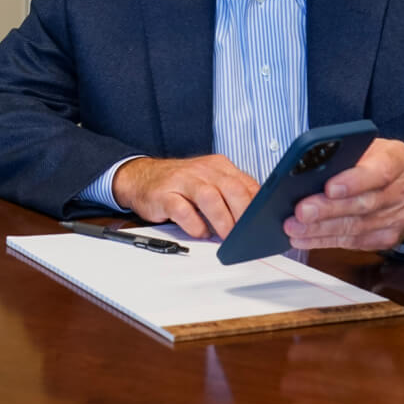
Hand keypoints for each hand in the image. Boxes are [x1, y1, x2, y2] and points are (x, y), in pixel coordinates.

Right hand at [112, 155, 258, 238]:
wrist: (139, 176)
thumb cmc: (179, 184)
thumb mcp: (209, 182)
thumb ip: (231, 195)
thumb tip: (256, 219)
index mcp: (218, 166)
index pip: (247, 184)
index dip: (259, 206)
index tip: (264, 224)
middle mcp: (202, 170)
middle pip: (232, 188)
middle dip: (243, 214)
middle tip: (246, 235)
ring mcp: (182, 181)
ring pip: (209, 197)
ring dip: (222, 220)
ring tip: (226, 238)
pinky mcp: (164, 195)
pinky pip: (182, 210)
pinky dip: (194, 224)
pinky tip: (198, 232)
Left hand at [283, 138, 403, 250]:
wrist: (400, 182)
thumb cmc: (373, 159)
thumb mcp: (364, 146)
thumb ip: (343, 155)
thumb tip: (306, 169)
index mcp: (398, 160)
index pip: (379, 171)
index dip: (354, 181)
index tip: (329, 187)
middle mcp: (403, 190)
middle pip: (363, 203)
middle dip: (328, 209)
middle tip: (301, 212)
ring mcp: (398, 217)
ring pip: (355, 226)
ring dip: (320, 229)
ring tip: (294, 227)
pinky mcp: (387, 237)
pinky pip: (353, 242)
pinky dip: (325, 240)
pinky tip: (304, 238)